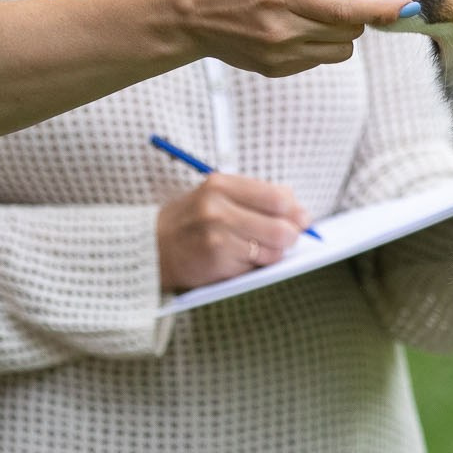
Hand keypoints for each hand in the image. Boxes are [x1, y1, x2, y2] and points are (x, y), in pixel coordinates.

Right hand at [157, 172, 313, 293]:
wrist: (152, 246)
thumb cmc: (193, 220)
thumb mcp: (218, 195)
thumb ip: (256, 198)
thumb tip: (300, 213)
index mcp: (221, 184)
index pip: (278, 197)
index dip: (296, 211)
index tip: (300, 218)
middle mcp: (218, 208)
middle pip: (282, 227)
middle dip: (291, 236)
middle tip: (286, 239)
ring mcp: (217, 237)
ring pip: (273, 251)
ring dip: (272, 253)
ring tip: (254, 249)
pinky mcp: (217, 262)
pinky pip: (255, 267)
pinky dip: (254, 266)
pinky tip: (238, 259)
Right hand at [181, 0, 411, 76]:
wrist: (190, 15)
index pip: (346, 9)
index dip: (382, 9)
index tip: (409, 5)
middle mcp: (283, 30)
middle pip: (350, 30)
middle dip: (357, 14)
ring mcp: (280, 55)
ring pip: (340, 49)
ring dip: (339, 31)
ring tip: (310, 13)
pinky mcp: (277, 70)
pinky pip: (319, 59)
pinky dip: (318, 43)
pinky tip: (292, 28)